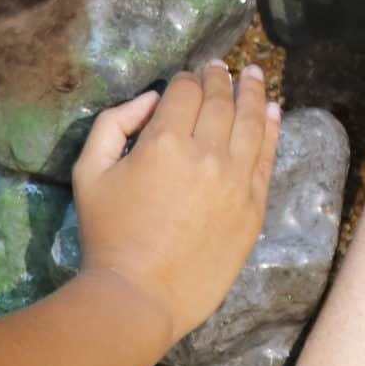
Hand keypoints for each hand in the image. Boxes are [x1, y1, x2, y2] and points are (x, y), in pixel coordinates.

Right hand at [72, 64, 279, 347]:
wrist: (138, 297)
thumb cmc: (107, 236)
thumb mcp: (90, 172)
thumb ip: (114, 123)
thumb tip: (152, 100)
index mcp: (165, 141)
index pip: (185, 92)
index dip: (186, 80)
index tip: (188, 78)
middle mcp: (208, 153)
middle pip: (221, 101)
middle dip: (220, 79)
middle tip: (222, 68)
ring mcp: (236, 180)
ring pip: (252, 121)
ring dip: (254, 93)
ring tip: (255, 74)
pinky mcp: (253, 206)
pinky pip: (268, 156)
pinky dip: (273, 128)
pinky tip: (274, 110)